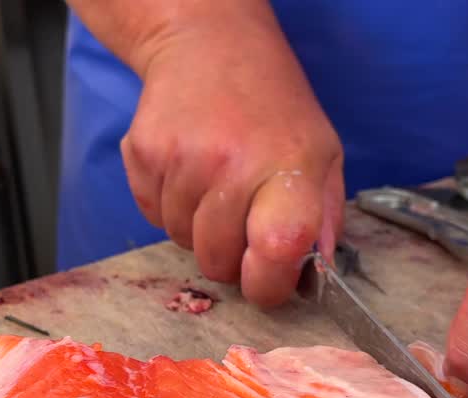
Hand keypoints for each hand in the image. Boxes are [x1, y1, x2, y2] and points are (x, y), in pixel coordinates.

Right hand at [120, 19, 343, 306]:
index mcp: (289, 168)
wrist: (209, 44)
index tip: (267, 281)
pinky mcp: (143, 153)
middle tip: (240, 221)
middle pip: (217, 261)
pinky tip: (187, 169)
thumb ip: (324, 218)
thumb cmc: (274, 106)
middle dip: (229, 257)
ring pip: (181, 241)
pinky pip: (151, 215)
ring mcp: (182, 159)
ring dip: (196, 228)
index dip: (268, 284)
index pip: (277, 250)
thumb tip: (316, 276)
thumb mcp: (322, 153)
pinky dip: (167, 205)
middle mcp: (233, 164)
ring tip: (214, 184)